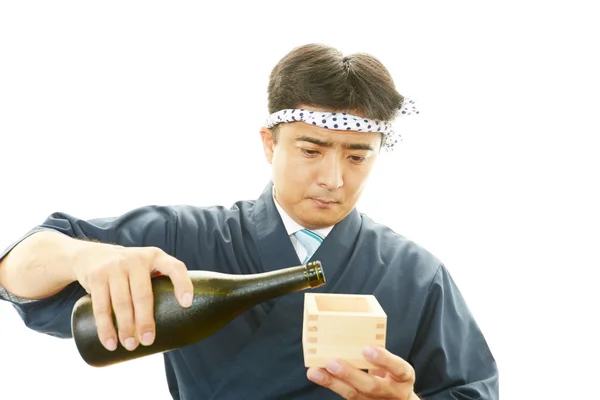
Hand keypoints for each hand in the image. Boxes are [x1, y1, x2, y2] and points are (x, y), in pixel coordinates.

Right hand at [73, 244, 192, 351]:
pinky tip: (111, 342)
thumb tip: (178, 319)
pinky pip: (101, 306)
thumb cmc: (130, 268)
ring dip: (125, 328)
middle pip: (143, 294)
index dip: (183, 284)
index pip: (175, 268)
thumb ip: (161, 283)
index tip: (187, 304)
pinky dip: (105, 328)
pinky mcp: (97, 276)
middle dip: (145, 321)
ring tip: (130, 345)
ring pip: (122, 303)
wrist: (93, 255)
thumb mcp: (147, 266)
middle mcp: (136, 259)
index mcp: (156, 257)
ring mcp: (115, 267)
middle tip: (148, 341)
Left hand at [307, 346, 418, 398]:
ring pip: (353, 394)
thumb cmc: (393, 375)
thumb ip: (381, 354)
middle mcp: (392, 392)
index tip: (367, 349)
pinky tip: (317, 375)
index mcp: (404, 376)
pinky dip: (330, 383)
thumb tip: (355, 331)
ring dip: (332, 382)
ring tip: (315, 371)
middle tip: (332, 363)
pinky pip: (345, 395)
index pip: (398, 368)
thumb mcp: (395, 364)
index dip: (383, 359)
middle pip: (371, 386)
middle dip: (350, 374)